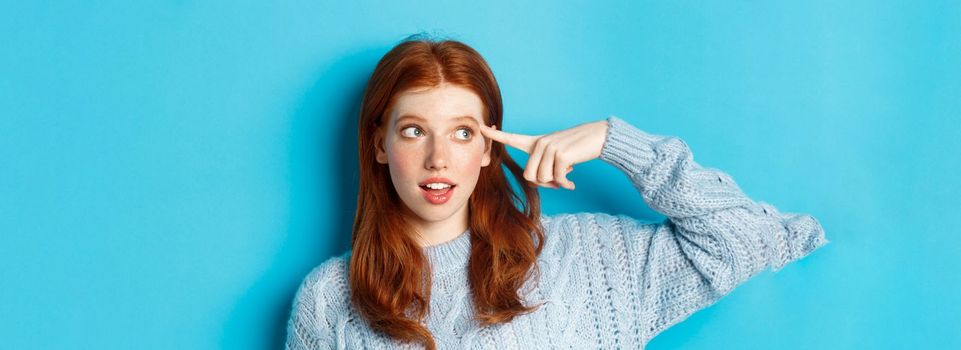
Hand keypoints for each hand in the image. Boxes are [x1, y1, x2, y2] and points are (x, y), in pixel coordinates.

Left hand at [479, 119, 608, 189]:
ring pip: (542, 179)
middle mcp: (540, 143)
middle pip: (529, 175)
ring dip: (555, 184)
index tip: (480, 127)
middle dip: (543, 184)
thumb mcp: (557, 157)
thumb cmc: (577, 149)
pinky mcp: (560, 154)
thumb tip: (539, 182)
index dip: (495, 135)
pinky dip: (565, 184)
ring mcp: (549, 147)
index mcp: (536, 142)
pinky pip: (556, 178)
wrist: (598, 138)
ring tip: (566, 177)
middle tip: (558, 182)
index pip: (511, 138)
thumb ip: (544, 167)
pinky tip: (572, 182)